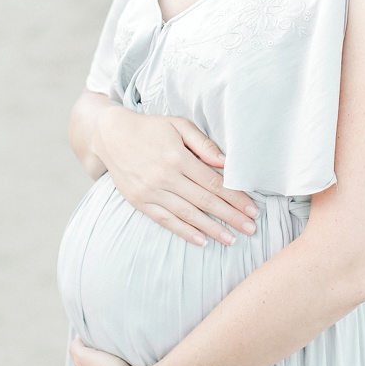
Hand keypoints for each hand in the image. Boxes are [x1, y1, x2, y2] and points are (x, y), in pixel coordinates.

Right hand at [92, 104, 258, 247]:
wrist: (111, 135)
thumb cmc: (151, 128)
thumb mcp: (179, 125)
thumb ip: (203, 144)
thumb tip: (226, 163)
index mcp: (178, 157)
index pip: (214, 183)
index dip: (236, 198)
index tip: (253, 210)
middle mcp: (165, 178)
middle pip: (205, 202)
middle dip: (231, 217)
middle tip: (251, 229)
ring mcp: (151, 192)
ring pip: (188, 215)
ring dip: (212, 229)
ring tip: (232, 239)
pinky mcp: (140, 202)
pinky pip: (166, 221)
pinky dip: (185, 232)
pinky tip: (202, 240)